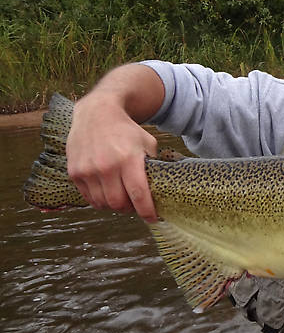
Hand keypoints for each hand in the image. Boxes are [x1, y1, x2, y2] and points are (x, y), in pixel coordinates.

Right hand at [66, 96, 158, 221]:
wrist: (97, 114)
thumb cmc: (127, 131)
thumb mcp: (148, 143)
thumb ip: (153, 166)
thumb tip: (160, 189)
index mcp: (128, 159)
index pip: (138, 195)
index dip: (147, 211)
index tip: (153, 219)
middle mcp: (106, 166)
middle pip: (119, 204)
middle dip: (130, 209)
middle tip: (135, 205)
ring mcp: (88, 170)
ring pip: (103, 204)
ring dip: (114, 206)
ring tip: (121, 197)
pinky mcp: (75, 172)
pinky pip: (89, 198)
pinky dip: (99, 200)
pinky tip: (107, 191)